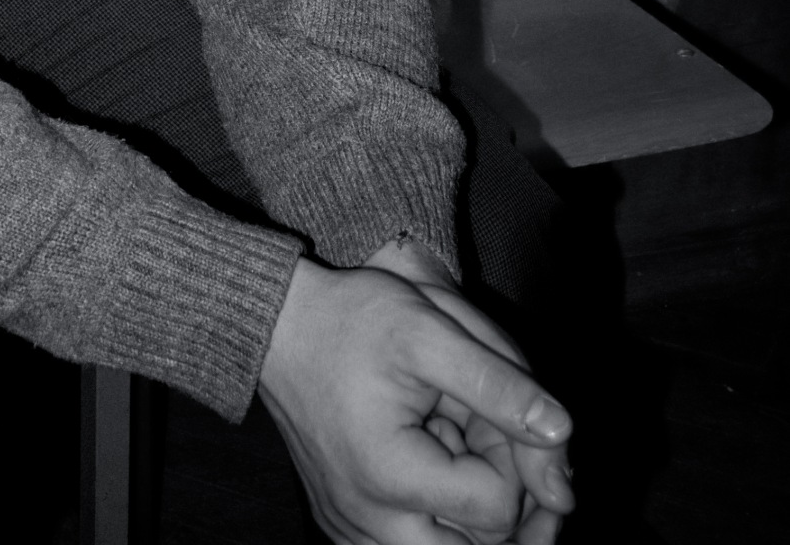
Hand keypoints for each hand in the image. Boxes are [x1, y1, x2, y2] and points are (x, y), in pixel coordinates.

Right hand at [363, 236, 570, 541]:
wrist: (280, 324)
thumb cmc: (353, 318)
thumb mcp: (430, 328)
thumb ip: (498, 382)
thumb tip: (562, 433)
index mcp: (391, 475)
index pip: (498, 509)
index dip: (516, 460)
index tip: (491, 411)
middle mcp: (368, 520)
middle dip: (512, 509)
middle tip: (513, 453)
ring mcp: (352, 529)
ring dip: (476, 520)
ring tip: (474, 456)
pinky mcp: (344, 525)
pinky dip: (440, 523)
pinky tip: (441, 471)